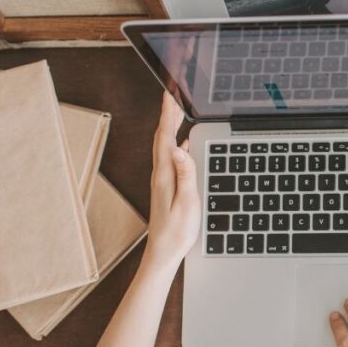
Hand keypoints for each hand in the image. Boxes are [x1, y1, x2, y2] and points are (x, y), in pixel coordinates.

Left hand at [142, 93, 200, 266]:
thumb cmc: (176, 231)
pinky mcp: (167, 186)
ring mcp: (162, 179)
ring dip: (171, 125)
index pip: (165, 136)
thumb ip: (185, 174)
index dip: (168, 113)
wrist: (163, 253)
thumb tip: (180, 147)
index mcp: (165, 174)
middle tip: (175, 94)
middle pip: (162, 136)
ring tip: (179, 111)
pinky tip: (184, 142)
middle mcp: (160, 173)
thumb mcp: (187, 202)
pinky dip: (176, 142)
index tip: (170, 93)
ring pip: (165, 145)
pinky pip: (170, 156)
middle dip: (169, 113)